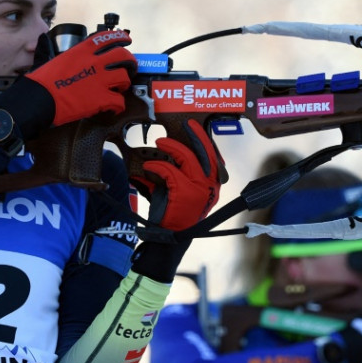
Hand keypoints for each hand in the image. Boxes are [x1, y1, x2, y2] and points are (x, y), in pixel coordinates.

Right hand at [25, 30, 135, 125]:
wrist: (38, 100)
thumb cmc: (40, 81)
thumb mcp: (46, 58)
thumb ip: (49, 48)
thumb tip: (42, 38)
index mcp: (81, 51)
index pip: (106, 38)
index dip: (120, 37)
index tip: (126, 39)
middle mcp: (94, 62)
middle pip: (123, 56)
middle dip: (130, 62)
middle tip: (131, 67)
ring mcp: (100, 80)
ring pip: (124, 78)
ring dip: (124, 84)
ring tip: (119, 89)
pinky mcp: (101, 99)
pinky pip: (119, 101)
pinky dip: (118, 106)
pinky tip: (114, 108)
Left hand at [132, 119, 220, 238]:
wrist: (172, 237)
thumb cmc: (176, 212)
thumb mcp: (184, 190)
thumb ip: (181, 172)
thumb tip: (169, 153)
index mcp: (213, 183)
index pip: (213, 155)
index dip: (203, 139)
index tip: (194, 127)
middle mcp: (210, 184)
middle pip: (205, 151)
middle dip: (195, 135)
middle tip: (184, 124)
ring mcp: (199, 188)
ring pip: (186, 157)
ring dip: (171, 146)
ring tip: (159, 142)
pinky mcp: (184, 192)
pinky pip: (169, 170)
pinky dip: (156, 165)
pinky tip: (148, 165)